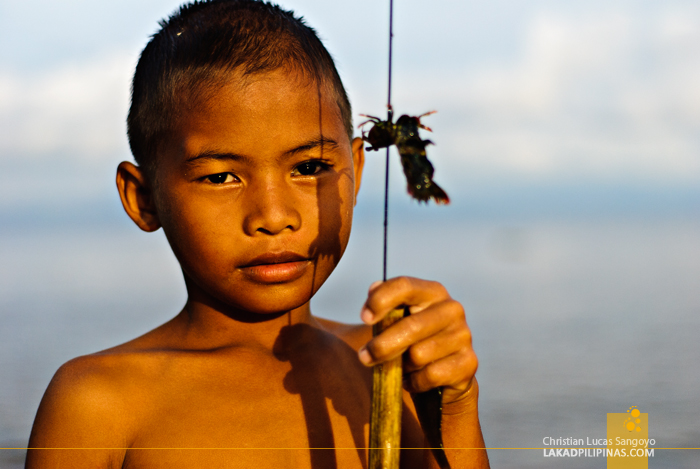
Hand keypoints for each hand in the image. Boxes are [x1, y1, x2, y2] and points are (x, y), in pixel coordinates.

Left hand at [357, 276, 477, 404]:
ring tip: (401, 367)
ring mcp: (463, 335)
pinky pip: (430, 375)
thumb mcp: (398, 320)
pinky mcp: (468, 362)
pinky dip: (415, 381)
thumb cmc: (414, 341)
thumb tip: (374, 288)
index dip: (381, 300)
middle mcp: (452, 309)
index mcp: (433, 292)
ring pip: (418, 355)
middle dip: (381, 346)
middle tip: (364, 357)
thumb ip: (386, 304)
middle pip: (409, 326)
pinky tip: (414, 379)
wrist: (445, 375)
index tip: (364, 318)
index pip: (405, 286)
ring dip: (402, 366)